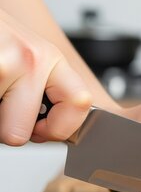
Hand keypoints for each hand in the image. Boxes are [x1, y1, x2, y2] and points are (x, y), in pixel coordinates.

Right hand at [0, 9, 91, 144]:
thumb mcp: (29, 59)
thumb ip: (48, 89)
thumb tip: (54, 129)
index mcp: (51, 59)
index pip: (81, 104)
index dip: (61, 127)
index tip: (44, 130)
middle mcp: (34, 60)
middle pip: (24, 132)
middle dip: (11, 129)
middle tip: (5, 108)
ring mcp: (7, 62)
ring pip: (2, 131)